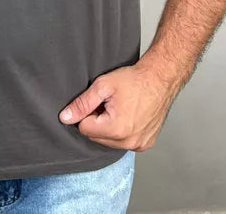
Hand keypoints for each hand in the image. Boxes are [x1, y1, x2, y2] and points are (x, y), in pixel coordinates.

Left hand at [58, 61, 179, 151]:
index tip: (98, 102)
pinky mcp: (145, 144)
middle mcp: (129, 142)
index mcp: (116, 129)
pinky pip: (124, 143)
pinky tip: (129, 116)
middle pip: (96, 137)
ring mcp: (139, 145)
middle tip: (109, 104)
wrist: (160, 78)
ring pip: (109, 141)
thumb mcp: (103, 86)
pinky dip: (122, 132)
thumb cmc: (134, 80)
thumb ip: (82, 103)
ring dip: (109, 128)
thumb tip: (65, 118)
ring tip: (120, 108)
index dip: (87, 113)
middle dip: (98, 121)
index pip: (84, 128)